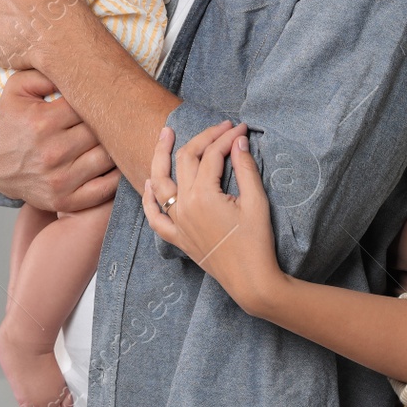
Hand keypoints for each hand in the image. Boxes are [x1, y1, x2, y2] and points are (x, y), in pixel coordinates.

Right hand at [0, 69, 119, 212]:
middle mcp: (52, 153)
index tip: (101, 96)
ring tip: (116, 135)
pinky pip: (105, 189)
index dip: (97, 98)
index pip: (88, 105)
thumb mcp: (16, 88)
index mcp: (43, 122)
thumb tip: (78, 67)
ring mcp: (60, 180)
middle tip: (115, 114)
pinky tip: (115, 162)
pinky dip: (116, 176)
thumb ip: (45, 72)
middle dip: (107, 121)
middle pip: (101, 131)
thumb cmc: (9, 122)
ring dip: (114, 146)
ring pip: (108, 158)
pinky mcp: (65, 200)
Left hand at [140, 122, 285, 315]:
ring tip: (165, 134)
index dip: (226, 137)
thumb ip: (245, 168)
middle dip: (203, 138)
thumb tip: (238, 140)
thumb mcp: (256, 202)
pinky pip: (154, 216)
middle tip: (220, 127)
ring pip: (160, 181)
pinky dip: (149, 198)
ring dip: (160, 155)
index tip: (240, 128)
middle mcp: (184, 206)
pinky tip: (149, 182)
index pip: (212, 154)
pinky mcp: (177, 237)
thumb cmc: (257, 242)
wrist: (251, 280)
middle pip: (186, 159)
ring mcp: (177, 222)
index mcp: (203, 195)